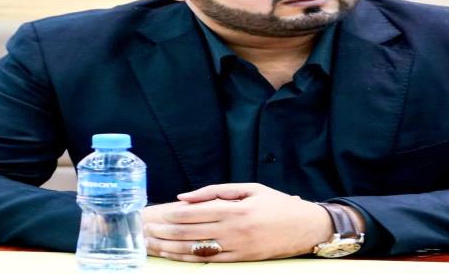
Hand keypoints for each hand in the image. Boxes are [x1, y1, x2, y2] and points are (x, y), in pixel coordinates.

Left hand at [144, 183, 332, 261]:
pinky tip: (173, 256)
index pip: (192, 213)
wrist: (306, 227)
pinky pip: (209, 261)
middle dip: (162, 232)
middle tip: (143, 230)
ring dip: (169, 248)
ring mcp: (236, 248)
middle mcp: (232, 230)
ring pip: (194, 249)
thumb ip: (215, 192)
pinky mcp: (241, 260)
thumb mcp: (249, 188)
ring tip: (150, 244)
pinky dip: (188, 259)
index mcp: (234, 209)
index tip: (152, 214)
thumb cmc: (277, 204)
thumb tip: (184, 198)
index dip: (168, 215)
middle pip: (188, 232)